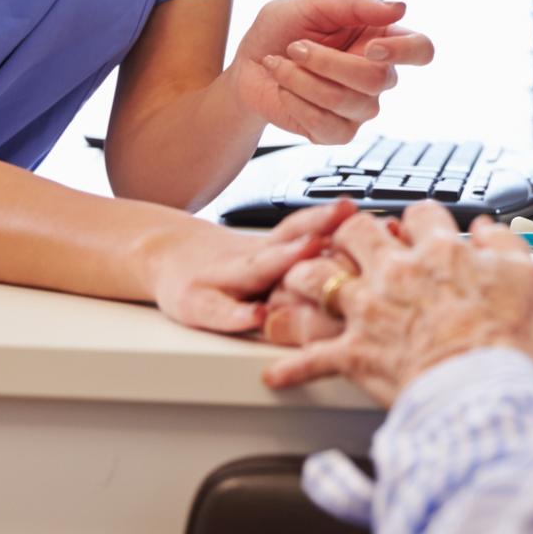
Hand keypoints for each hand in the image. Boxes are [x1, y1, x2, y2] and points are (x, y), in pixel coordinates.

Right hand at [148, 201, 354, 331]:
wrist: (162, 255)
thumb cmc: (226, 264)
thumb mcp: (266, 251)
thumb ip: (306, 247)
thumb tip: (370, 242)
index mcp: (270, 248)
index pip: (303, 227)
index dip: (334, 219)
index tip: (368, 216)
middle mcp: (250, 259)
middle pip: (286, 240)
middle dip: (318, 229)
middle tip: (350, 222)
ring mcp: (222, 279)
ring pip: (257, 267)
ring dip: (285, 257)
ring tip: (310, 247)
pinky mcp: (196, 304)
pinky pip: (218, 311)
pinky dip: (237, 314)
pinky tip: (256, 316)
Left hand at [231, 0, 435, 143]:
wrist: (248, 64)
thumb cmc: (282, 29)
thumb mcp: (312, 4)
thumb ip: (355, 3)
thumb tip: (400, 7)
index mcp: (382, 38)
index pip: (421, 49)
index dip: (404, 51)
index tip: (371, 47)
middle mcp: (378, 75)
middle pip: (379, 79)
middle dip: (328, 62)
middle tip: (296, 47)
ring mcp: (360, 107)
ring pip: (348, 101)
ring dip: (303, 79)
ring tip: (282, 64)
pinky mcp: (337, 131)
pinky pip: (326, 125)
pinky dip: (296, 103)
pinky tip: (285, 89)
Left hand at [261, 202, 532, 404]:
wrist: (483, 394)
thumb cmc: (509, 341)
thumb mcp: (531, 279)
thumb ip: (507, 246)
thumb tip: (489, 229)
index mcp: (439, 253)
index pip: (421, 214)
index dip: (419, 218)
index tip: (420, 228)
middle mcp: (397, 273)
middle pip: (357, 232)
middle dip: (351, 232)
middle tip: (351, 242)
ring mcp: (371, 312)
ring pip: (318, 278)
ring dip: (305, 278)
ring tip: (298, 281)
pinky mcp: (356, 354)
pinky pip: (312, 358)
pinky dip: (292, 367)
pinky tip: (276, 373)